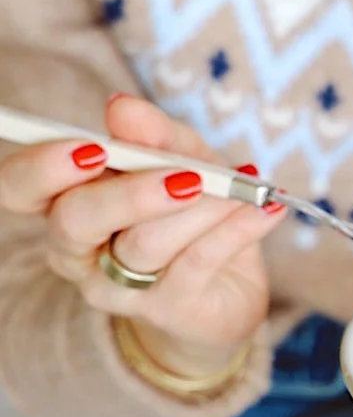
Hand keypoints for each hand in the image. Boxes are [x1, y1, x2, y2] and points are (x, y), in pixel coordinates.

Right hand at [0, 94, 285, 379]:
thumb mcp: (182, 159)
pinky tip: (263, 210)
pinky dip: (236, 229)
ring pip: (144, 243)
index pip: (20, 186)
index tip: (94, 147)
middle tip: (185, 175)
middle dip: (130, 193)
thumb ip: (155, 136)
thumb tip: (121, 108)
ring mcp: (115, 286)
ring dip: (202, 208)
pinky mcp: (164, 309)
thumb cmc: (189, 213)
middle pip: (75, 220)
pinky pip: (196, 262)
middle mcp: (76, 249)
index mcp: (63, 200)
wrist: (225, 289)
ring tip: (243, 188)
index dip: (44, 167)